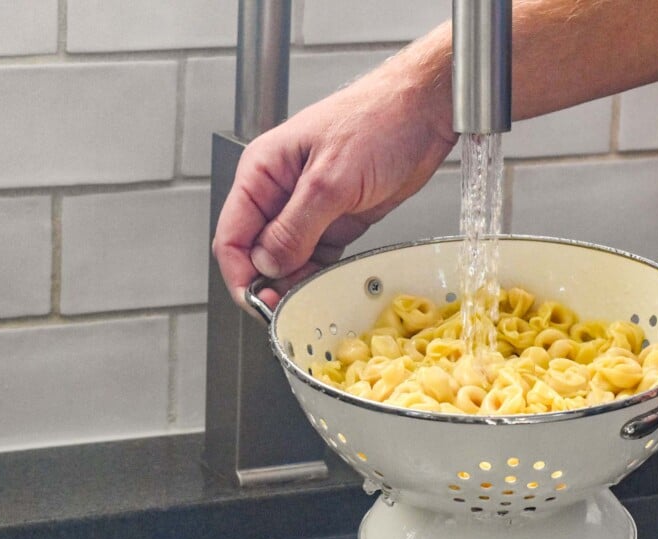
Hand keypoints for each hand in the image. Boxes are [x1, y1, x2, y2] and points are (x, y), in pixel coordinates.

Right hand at [213, 49, 456, 312]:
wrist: (426, 112)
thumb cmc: (379, 121)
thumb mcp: (331, 179)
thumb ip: (295, 226)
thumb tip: (268, 264)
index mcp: (263, 172)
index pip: (231, 235)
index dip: (239, 275)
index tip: (256, 302)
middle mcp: (280, 192)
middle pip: (258, 253)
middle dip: (269, 283)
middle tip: (288, 308)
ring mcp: (310, 207)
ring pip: (288, 260)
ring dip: (296, 282)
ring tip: (312, 297)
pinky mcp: (338, 219)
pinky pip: (319, 258)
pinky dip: (322, 275)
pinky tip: (330, 283)